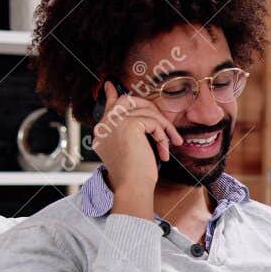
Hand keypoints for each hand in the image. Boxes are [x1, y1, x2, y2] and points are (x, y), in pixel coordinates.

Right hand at [90, 82, 182, 215]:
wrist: (132, 187)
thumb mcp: (128, 150)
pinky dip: (163, 136)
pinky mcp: (129, 124)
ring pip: (146, 112)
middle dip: (149, 109)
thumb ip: (127, 132)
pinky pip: (153, 122)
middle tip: (163, 125)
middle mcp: (104, 125)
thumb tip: (140, 121)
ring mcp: (115, 123)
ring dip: (163, 129)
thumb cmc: (133, 176)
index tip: (110, 84)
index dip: (111, 94)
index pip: (108, 106)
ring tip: (168, 146)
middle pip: (128, 101)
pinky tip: (163, 152)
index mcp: (102, 131)